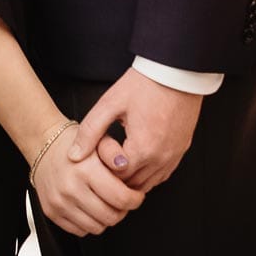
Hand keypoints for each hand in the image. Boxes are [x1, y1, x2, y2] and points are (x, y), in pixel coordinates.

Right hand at [33, 127, 145, 236]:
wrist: (44, 145)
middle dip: (123, 211)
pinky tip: (90, 206)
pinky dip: (89, 222)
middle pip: (110, 217)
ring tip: (106, 202)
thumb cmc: (73, 142)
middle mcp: (71, 188)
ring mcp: (60, 203)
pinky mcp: (52, 213)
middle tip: (123, 200)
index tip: (136, 196)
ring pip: (96, 228)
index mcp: (86, 169)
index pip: (121, 198)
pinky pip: (80, 231)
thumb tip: (127, 166)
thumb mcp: (99, 138)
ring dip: (106, 218)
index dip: (134, 200)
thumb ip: (115, 152)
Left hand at [68, 68, 201, 192]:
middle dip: (116, 174)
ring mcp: (173, 157)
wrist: (176, 70)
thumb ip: (90, 130)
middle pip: (132, 185)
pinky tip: (139, 158)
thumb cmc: (144, 84)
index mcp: (143, 149)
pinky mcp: (181, 151)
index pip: (116, 177)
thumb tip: (75, 155)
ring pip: (148, 185)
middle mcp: (161, 159)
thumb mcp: (111, 103)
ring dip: (132, 177)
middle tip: (109, 151)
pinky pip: (162, 175)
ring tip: (121, 155)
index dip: (104, 163)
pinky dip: (148, 173)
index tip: (104, 142)